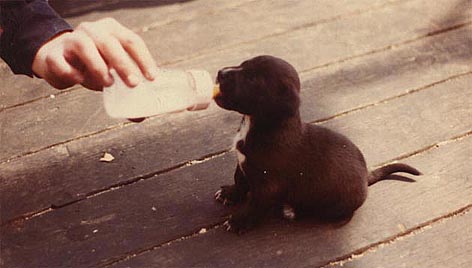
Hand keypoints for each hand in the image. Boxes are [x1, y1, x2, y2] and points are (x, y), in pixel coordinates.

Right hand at [32, 18, 156, 89]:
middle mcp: (92, 30)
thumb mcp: (112, 73)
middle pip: (110, 43)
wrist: (57, 60)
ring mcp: (71, 40)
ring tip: (107, 83)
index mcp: (112, 31)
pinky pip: (60, 62)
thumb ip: (125, 88)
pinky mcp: (53, 54)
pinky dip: (70, 73)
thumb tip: (140, 117)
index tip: (152, 78)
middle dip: (124, 64)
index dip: (144, 59)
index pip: (132, 41)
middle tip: (134, 84)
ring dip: (98, 66)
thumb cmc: (93, 65)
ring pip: (85, 46)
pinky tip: (78, 80)